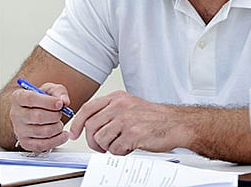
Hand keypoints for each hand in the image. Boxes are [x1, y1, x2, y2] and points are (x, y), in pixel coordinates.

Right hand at [9, 82, 70, 152]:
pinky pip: (42, 145)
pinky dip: (56, 140)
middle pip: (37, 116)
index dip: (48, 102)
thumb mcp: (50, 89)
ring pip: (42, 131)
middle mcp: (16, 114)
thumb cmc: (41, 100)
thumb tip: (64, 101)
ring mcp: (19, 130)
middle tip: (60, 113)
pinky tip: (62, 135)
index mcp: (19, 97)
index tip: (60, 104)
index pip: (31, 99)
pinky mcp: (25, 143)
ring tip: (59, 122)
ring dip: (57, 127)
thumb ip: (59, 92)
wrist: (34, 111)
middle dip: (55, 115)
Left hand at [68, 91, 186, 154]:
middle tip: (100, 146)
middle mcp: (120, 106)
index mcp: (118, 97)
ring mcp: (126, 119)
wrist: (176, 123)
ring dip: (108, 147)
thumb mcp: (130, 105)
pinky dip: (120, 152)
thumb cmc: (155, 116)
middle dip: (92, 141)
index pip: (88, 108)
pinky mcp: (132, 133)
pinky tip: (129, 147)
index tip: (74, 133)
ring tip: (120, 145)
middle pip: (91, 126)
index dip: (77, 123)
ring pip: (101, 139)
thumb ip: (111, 110)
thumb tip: (91, 124)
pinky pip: (114, 149)